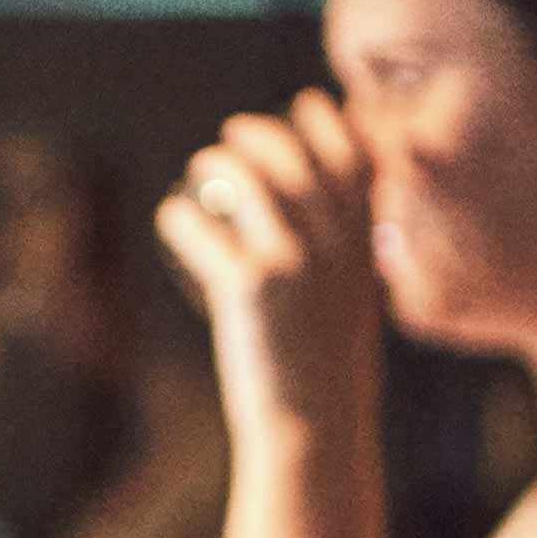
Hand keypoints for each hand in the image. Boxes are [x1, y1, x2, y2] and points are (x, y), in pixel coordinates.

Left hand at [156, 91, 380, 437]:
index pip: (354, 157)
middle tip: (236, 136)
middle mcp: (334, 243)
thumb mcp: (353, 306)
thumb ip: (346, 266)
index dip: (329, 121)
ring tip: (201, 168)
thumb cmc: (329, 374)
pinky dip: (179, 218)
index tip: (308, 107)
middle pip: (294, 155)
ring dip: (217, 161)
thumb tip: (321, 233)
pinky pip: (200, 229)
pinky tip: (172, 218)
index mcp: (364, 244)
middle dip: (261, 133)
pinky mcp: (246, 285)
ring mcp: (291, 260)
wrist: (315, 430)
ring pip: (245, 179)